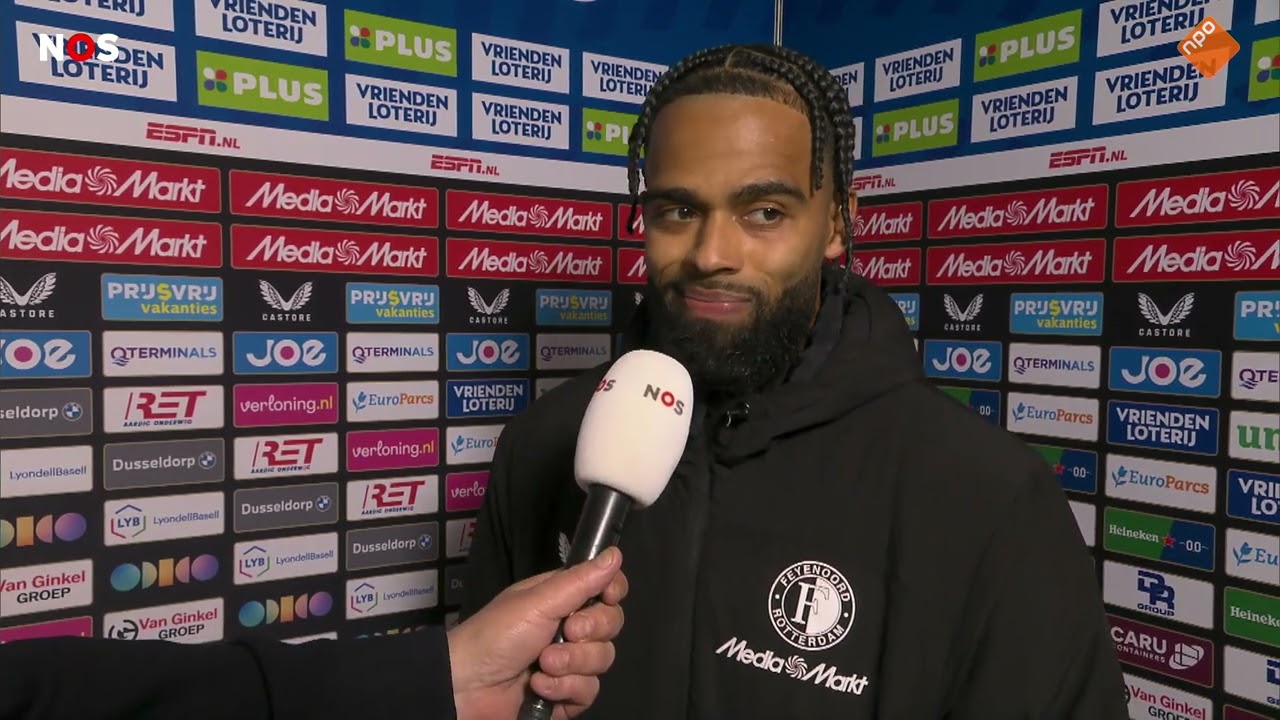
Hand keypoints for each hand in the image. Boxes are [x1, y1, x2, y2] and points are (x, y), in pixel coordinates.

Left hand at [447, 547, 628, 719]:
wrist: (467, 687)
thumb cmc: (496, 635)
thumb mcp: (537, 602)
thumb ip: (580, 580)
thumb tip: (615, 554)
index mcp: (562, 599)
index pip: (606, 590)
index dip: (613, 592)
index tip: (607, 596)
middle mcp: (569, 628)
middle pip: (610, 625)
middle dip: (590, 631)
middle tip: (566, 631)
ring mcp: (570, 663)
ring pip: (602, 659)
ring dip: (572, 663)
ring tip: (542, 664)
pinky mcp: (567, 696)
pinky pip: (589, 691)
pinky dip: (564, 689)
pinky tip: (540, 686)